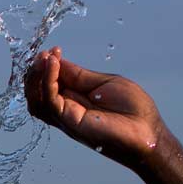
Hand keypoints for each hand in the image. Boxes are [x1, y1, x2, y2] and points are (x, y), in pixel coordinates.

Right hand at [24, 47, 166, 170]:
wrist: (147, 132)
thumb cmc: (132, 110)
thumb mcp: (103, 83)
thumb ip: (79, 76)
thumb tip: (57, 61)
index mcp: (75, 101)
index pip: (50, 84)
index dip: (47, 66)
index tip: (53, 50)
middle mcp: (67, 111)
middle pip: (37, 94)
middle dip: (35, 72)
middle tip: (43, 54)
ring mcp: (67, 118)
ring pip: (38, 100)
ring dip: (36, 77)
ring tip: (44, 58)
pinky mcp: (71, 122)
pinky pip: (51, 101)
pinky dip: (47, 80)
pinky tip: (52, 64)